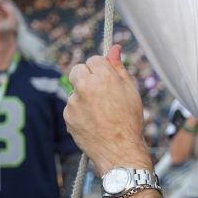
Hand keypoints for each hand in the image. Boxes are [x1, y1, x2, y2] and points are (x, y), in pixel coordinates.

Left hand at [64, 45, 150, 174]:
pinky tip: (93, 122)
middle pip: (77, 69)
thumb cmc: (129, 120)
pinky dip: (80, 112)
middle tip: (99, 92)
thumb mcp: (130, 90)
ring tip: (100, 113)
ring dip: (83, 96)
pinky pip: (72, 107)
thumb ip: (118, 67)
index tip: (106, 79)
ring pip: (75, 90)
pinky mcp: (67, 116)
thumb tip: (114, 47)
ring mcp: (74, 102)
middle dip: (85, 77)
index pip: (94, 59)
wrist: (120, 150)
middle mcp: (85, 86)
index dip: (101, 69)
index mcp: (103, 76)